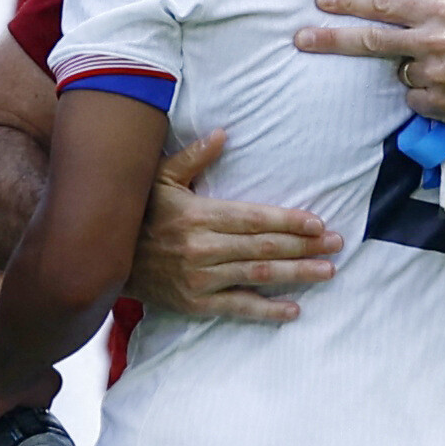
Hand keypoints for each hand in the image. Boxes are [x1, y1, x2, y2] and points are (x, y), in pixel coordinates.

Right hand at [131, 128, 338, 320]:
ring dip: (296, 274)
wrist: (107, 260)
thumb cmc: (139, 214)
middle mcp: (203, 248)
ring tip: (327, 271)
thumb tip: (222, 134)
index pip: (254, 218)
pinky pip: (238, 308)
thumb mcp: (160, 179)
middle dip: (304, 246)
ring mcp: (200, 279)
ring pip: (258, 276)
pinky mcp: (196, 303)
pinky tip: (294, 309)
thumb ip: (193, 158)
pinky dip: (267, 310)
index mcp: (200, 216)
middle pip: (264, 247)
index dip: (289, 221)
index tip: (319, 223)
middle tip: (337, 244)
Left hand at [296, 0, 444, 126]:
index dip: (348, 2)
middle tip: (301, 40)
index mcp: (440, 12)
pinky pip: (417, 99)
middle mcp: (432, 45)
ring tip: (444, 61)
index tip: (321, 1)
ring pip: (400, 73)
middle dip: (330, 40)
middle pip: (371, 43)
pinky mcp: (443, 105)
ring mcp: (436, 77)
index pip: (383, 5)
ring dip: (411, 67)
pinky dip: (426, 93)